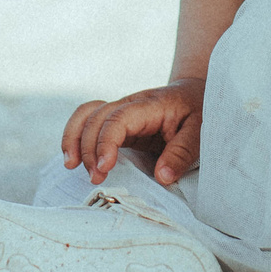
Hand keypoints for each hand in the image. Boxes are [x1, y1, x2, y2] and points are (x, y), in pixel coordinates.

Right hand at [60, 79, 207, 186]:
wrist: (195, 92)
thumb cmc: (198, 112)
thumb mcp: (199, 132)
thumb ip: (182, 153)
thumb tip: (162, 177)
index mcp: (150, 105)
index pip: (118, 119)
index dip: (106, 142)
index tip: (104, 168)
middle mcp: (130, 104)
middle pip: (97, 118)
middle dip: (89, 149)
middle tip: (96, 179)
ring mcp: (120, 111)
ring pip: (86, 115)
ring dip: (74, 139)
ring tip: (71, 166)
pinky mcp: (117, 122)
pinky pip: (89, 121)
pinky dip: (76, 136)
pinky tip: (72, 158)